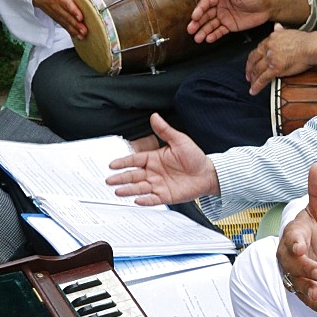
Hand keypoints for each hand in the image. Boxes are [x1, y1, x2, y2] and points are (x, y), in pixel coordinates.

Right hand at [31, 0, 86, 38]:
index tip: (80, 16)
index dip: (73, 11)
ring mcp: (55, 13)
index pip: (66, 4)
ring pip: (65, 23)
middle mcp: (56, 7)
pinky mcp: (55, 17)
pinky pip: (63, 25)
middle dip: (76, 24)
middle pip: (67, 17)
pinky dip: (70, 31)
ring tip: (82, 35)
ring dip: (74, 30)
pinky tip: (77, 36)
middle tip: (85, 30)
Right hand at [106, 112, 220, 204]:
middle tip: (109, 180)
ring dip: (128, 189)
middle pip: (133, 175)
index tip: (112, 165)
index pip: (134, 160)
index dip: (123, 162)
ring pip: (140, 188)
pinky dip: (145, 200)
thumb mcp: (179, 141)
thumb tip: (154, 116)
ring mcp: (158, 185)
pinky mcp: (166, 196)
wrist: (207, 173)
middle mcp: (153, 173)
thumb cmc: (194, 157)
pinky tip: (137, 200)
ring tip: (118, 191)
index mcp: (153, 159)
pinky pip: (153, 199)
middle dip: (120, 178)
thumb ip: (165, 130)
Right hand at [187, 0, 271, 43]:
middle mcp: (220, 7)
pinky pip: (220, 31)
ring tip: (197, 39)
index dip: (200, 9)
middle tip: (190, 29)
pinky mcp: (229, 26)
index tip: (195, 16)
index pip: (207, 3)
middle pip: (205, 15)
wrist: (266, 8)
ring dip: (203, 31)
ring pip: (210, 25)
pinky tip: (208, 39)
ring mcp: (224, 17)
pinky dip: (214, 35)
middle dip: (197, 23)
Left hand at [245, 24, 316, 94]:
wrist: (310, 46)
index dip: (253, 58)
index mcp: (270, 39)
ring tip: (251, 85)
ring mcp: (271, 59)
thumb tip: (277, 26)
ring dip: (253, 79)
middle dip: (249, 70)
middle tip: (248, 76)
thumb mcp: (288, 31)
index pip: (258, 50)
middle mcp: (268, 48)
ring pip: (257, 70)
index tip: (252, 62)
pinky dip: (257, 86)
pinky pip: (263, 79)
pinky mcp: (275, 69)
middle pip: (254, 60)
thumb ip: (280, 30)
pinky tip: (254, 90)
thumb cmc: (304, 41)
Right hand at [276, 163, 316, 316]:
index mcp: (294, 234)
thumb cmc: (314, 227)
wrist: (313, 245)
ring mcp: (294, 272)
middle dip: (306, 270)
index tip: (300, 247)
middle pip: (293, 264)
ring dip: (308, 291)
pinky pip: (304, 296)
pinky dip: (314, 305)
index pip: (292, 238)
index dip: (295, 243)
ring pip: (296, 283)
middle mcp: (289, 255)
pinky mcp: (300, 285)